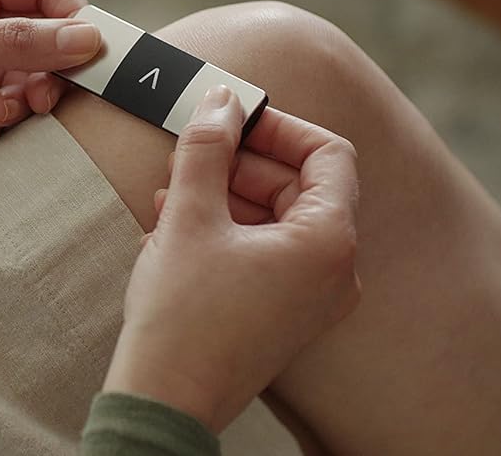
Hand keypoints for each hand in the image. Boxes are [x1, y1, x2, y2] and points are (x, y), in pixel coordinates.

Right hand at [103, 86, 361, 431]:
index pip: (329, 153)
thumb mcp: (189, 215)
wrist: (165, 400)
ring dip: (224, 195)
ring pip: (276, 217)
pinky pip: (266, 251)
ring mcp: (312, 297)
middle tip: (191, 154)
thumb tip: (221, 100)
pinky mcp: (284, 314)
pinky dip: (226, 230)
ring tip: (170, 195)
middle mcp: (335, 271)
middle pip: (300, 184)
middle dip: (241, 163)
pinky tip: (174, 227)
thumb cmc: (182, 316)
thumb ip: (208, 147)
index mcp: (329, 242)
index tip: (233, 119)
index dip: (279, 126)